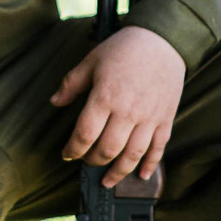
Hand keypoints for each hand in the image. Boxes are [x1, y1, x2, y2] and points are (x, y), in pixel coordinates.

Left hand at [51, 26, 184, 186]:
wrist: (163, 39)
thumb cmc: (125, 48)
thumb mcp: (92, 60)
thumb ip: (71, 84)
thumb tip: (55, 102)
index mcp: (105, 97)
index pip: (85, 134)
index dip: (73, 149)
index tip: (67, 153)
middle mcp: (127, 112)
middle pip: (107, 149)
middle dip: (92, 161)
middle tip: (86, 162)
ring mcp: (149, 118)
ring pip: (132, 155)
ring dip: (118, 172)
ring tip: (107, 180)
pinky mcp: (165, 119)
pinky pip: (158, 149)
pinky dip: (149, 165)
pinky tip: (141, 176)